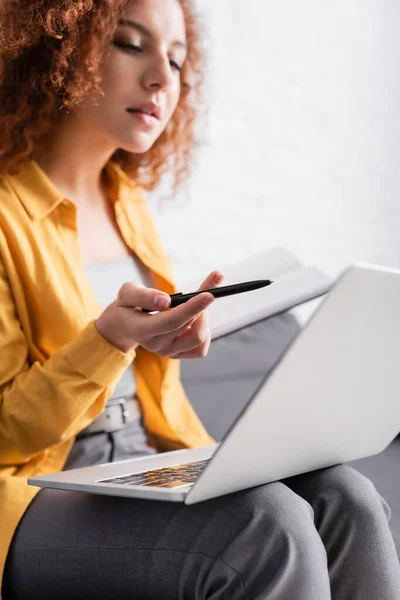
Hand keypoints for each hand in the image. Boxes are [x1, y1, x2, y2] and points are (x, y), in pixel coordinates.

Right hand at [95, 270, 223, 357]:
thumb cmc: (129, 304)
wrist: (126, 323)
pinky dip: (205, 333)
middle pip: (189, 328)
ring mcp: (168, 352)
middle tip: (211, 285)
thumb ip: (143, 295)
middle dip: (202, 305)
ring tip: (197, 303)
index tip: (209, 294)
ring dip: (204, 317)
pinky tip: (196, 320)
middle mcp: (156, 345)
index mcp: (141, 330)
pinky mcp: (178, 355)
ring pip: (198, 339)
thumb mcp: (127, 293)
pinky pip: (200, 349)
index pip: (172, 321)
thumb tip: (165, 301)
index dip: (192, 307)